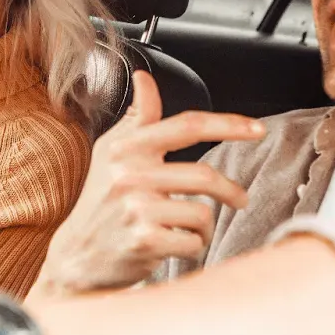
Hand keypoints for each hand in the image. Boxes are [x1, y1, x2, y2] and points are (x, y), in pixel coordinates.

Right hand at [30, 72, 262, 297]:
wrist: (77, 256)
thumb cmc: (101, 203)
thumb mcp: (112, 155)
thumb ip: (137, 119)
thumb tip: (144, 79)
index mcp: (126, 149)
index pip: (186, 126)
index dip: (227, 125)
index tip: (257, 129)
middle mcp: (128, 175)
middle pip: (204, 176)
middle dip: (231, 191)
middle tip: (239, 199)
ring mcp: (135, 209)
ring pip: (202, 214)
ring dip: (204, 226)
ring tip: (187, 228)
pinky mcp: (143, 241)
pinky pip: (193, 241)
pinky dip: (191, 246)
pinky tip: (172, 245)